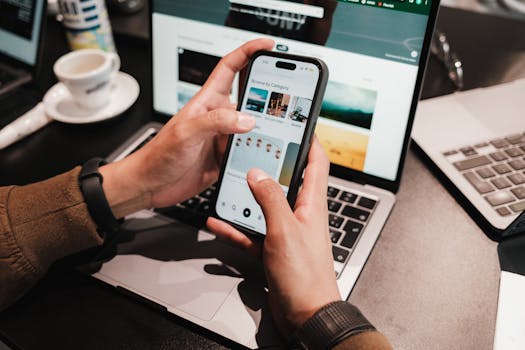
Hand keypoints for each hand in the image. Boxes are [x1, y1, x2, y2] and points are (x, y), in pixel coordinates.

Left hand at [100, 38, 274, 216]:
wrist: (151, 184)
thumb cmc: (159, 154)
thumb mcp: (186, 133)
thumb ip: (216, 122)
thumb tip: (247, 119)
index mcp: (208, 102)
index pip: (231, 68)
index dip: (249, 52)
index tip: (268, 46)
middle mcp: (218, 117)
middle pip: (250, 100)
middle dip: (268, 97)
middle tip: (287, 100)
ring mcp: (223, 138)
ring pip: (253, 129)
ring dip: (265, 131)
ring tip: (280, 133)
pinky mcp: (225, 158)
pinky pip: (249, 152)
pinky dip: (258, 154)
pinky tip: (265, 157)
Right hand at [207, 138, 341, 336]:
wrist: (306, 315)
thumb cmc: (306, 276)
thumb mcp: (285, 230)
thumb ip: (270, 199)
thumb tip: (258, 173)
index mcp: (311, 204)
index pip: (316, 162)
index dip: (309, 140)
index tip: (297, 123)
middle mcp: (300, 214)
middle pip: (285, 181)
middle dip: (269, 165)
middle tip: (252, 150)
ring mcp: (286, 232)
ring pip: (264, 206)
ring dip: (247, 197)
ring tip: (229, 184)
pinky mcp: (273, 250)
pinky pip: (251, 233)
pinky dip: (236, 228)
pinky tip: (218, 224)